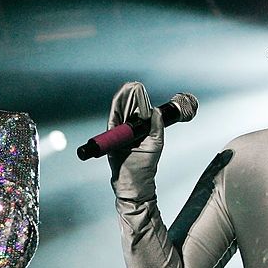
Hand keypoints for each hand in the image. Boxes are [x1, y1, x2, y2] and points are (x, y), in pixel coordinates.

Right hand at [108, 81, 163, 201]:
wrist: (134, 182)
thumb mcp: (155, 144)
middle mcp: (128, 131)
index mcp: (139, 131)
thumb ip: (156, 127)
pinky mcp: (112, 139)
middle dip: (130, 96)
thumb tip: (155, 111)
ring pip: (120, 113)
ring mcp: (119, 135)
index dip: (138, 99)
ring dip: (122, 100)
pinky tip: (119, 101)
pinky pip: (113, 122)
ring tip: (127, 87)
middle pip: (128, 109)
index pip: (138, 111)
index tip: (140, 89)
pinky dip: (115, 110)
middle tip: (133, 84)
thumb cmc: (145, 166)